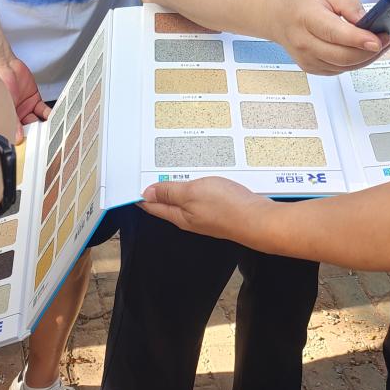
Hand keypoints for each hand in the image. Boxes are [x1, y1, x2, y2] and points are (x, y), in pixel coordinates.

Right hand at [0, 52, 50, 139]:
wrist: (5, 66)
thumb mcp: (5, 105)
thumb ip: (13, 121)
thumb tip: (18, 138)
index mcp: (6, 119)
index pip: (16, 133)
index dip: (24, 140)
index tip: (32, 146)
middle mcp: (16, 116)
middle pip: (28, 128)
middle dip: (36, 133)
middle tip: (45, 140)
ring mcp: (26, 108)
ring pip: (37, 120)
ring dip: (44, 124)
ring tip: (52, 131)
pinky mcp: (34, 99)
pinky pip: (43, 110)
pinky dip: (49, 114)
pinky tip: (54, 118)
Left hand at [141, 176, 267, 240]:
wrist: (258, 220)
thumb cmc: (226, 207)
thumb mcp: (192, 193)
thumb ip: (170, 192)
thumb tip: (146, 193)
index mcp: (179, 215)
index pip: (153, 205)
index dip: (141, 194)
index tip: (131, 182)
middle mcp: (190, 217)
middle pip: (168, 203)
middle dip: (156, 188)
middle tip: (147, 170)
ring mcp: (205, 215)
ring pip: (185, 199)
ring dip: (175, 186)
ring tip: (168, 170)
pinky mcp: (219, 210)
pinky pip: (200, 197)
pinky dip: (194, 186)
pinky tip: (198, 177)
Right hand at [266, 0, 389, 75]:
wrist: (276, 16)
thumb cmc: (301, 2)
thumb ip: (348, 3)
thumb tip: (366, 21)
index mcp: (306, 18)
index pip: (335, 34)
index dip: (359, 39)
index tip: (378, 39)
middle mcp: (304, 42)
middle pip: (342, 56)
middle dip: (369, 51)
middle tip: (386, 39)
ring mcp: (306, 59)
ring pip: (344, 66)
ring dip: (366, 58)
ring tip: (379, 44)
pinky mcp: (311, 68)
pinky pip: (340, 70)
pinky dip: (355, 62)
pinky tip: (363, 51)